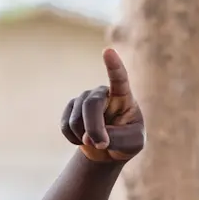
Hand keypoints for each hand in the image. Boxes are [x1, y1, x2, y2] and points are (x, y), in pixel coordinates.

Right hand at [61, 48, 144, 162]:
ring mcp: (85, 98)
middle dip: (94, 127)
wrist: (109, 148)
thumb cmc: (127, 142)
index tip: (108, 51)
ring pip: (77, 118)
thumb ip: (116, 139)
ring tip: (97, 142)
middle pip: (91, 104)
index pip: (119, 78)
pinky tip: (82, 140)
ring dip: (84, 137)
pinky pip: (66, 125)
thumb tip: (88, 137)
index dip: (114, 65)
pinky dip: (73, 138)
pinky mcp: (71, 108)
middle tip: (101, 145)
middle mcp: (102, 93)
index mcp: (123, 96)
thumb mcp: (133, 143)